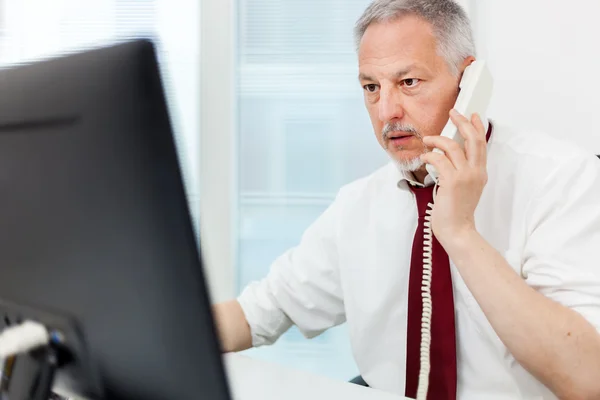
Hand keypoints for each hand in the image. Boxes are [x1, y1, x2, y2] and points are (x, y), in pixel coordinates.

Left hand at [420, 109, 487, 245]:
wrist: (457, 230)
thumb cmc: (456, 212)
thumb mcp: (465, 188)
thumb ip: (462, 172)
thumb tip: (448, 157)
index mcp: (480, 173)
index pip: (482, 144)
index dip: (478, 127)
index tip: (472, 115)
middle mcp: (475, 172)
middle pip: (473, 139)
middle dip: (462, 122)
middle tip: (453, 113)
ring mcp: (465, 176)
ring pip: (453, 147)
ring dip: (438, 139)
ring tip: (428, 139)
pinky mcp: (452, 182)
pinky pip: (440, 160)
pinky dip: (430, 155)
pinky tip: (424, 157)